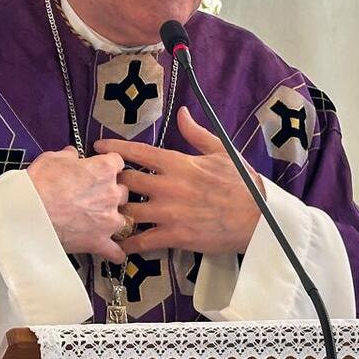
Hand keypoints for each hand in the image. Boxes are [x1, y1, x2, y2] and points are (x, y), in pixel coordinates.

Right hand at [26, 147, 129, 262]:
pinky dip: (115, 252)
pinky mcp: (99, 241)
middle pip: (123, 192)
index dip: (108, 166)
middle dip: (112, 193)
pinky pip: (116, 251)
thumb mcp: (52, 159)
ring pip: (124, 219)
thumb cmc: (39, 183)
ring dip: (114, 220)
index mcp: (103, 169)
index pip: (118, 162)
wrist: (28, 212)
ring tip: (100, 222)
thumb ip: (68, 156)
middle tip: (95, 197)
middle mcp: (112, 193)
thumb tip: (72, 154)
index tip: (100, 170)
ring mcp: (108, 220)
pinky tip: (111, 251)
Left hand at [94, 107, 260, 255]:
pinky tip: (118, 246)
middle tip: (102, 187)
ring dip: (117, 213)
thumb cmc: (242, 184)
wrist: (260, 219)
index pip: (137, 152)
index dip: (114, 149)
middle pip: (126, 182)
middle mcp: (168, 186)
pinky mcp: (175, 237)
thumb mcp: (222, 151)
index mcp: (178, 163)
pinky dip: (128, 244)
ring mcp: (169, 213)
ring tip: (106, 215)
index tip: (98, 148)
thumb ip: (196, 133)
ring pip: (128, 212)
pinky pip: (142, 241)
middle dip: (112, 184)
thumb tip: (182, 113)